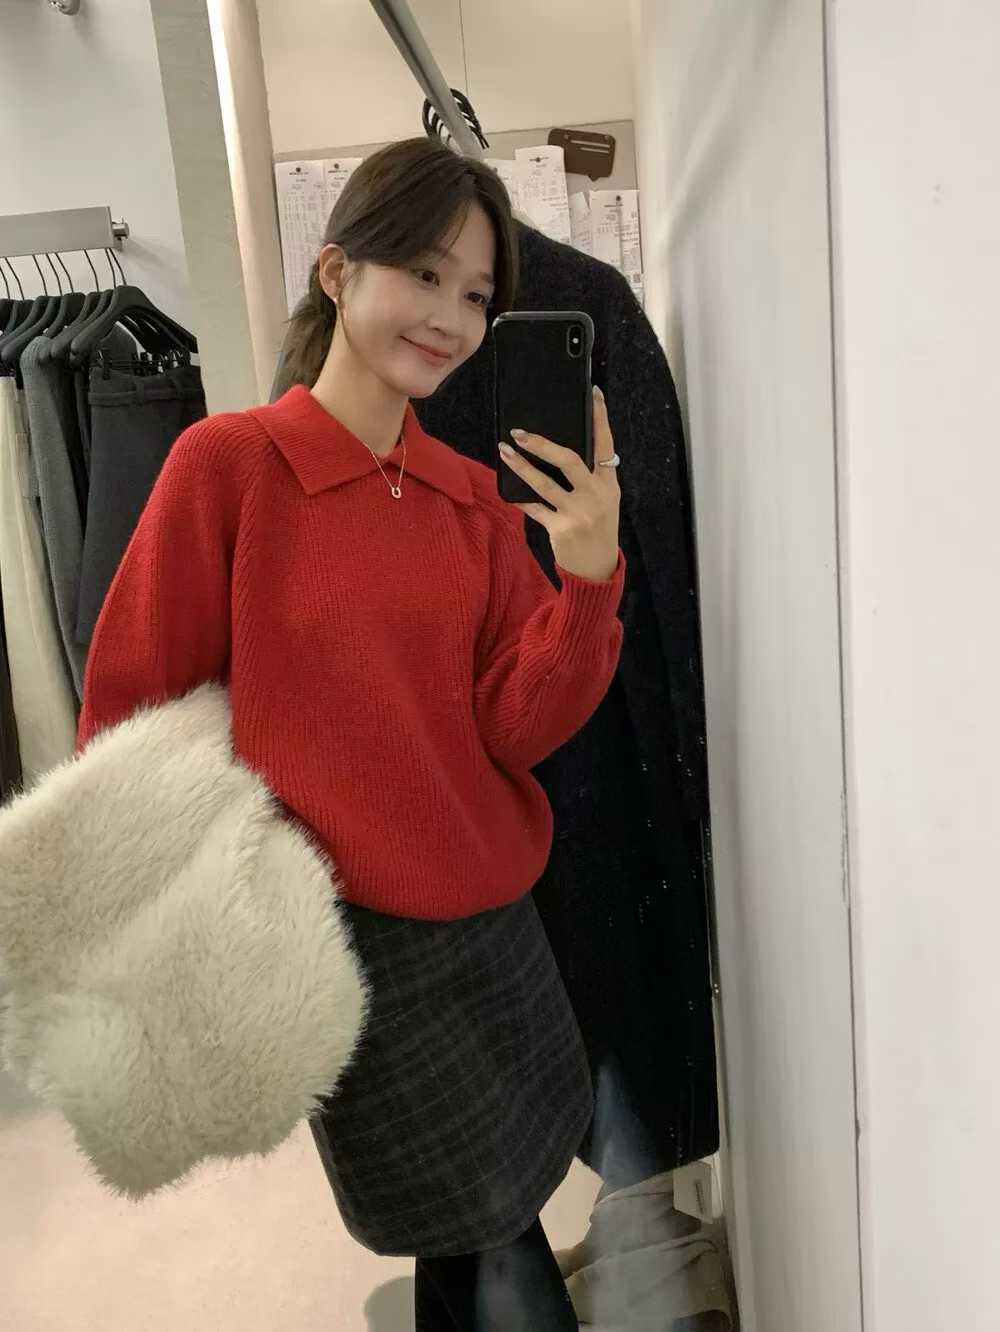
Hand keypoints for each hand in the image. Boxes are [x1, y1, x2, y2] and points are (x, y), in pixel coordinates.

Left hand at [498, 385, 620, 581]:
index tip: (592, 393)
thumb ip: (589, 478)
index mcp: (609, 484)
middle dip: (543, 443)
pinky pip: (534, 508)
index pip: (605, 444)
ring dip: (521, 466)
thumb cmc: (598, 529)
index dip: (600, 417)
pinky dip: (520, 499)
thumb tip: (559, 450)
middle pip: (569, 460)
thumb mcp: (603, 501)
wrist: (598, 569)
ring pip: (545, 483)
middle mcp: (596, 495)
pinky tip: (508, 490)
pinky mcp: (561, 529)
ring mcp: (578, 513)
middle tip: (520, 432)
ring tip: (504, 451)